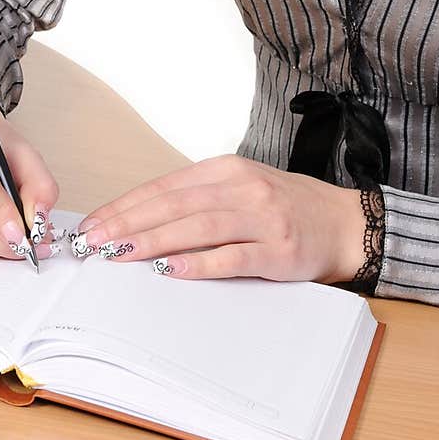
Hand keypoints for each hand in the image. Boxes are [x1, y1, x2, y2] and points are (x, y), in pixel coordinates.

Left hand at [73, 153, 367, 283]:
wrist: (344, 223)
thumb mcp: (242, 190)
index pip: (165, 187)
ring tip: (122, 254)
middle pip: (175, 204)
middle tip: (95, 243)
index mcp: (228, 170)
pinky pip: (233, 256)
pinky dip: (201, 263)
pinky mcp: (279, 249)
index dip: (126, 205)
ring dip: (156, 240)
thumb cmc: (285, 208)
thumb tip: (139, 222)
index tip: (94, 224)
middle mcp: (243, 187)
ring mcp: (263, 217)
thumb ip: (199, 201)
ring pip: (199, 227)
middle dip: (129, 223)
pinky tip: (173, 270)